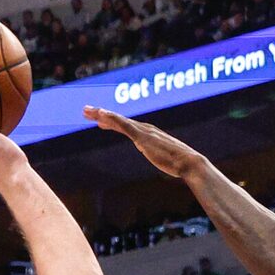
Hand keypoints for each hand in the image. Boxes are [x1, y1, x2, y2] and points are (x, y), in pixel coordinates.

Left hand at [85, 105, 207, 182]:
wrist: (188, 162)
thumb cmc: (179, 164)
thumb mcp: (162, 158)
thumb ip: (156, 154)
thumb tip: (154, 155)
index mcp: (148, 133)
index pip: (126, 126)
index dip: (111, 121)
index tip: (99, 120)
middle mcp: (144, 128)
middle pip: (118, 120)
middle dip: (101, 114)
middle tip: (86, 111)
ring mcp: (143, 131)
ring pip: (117, 120)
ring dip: (101, 114)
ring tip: (87, 111)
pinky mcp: (142, 136)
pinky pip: (124, 125)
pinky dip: (112, 118)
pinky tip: (101, 115)